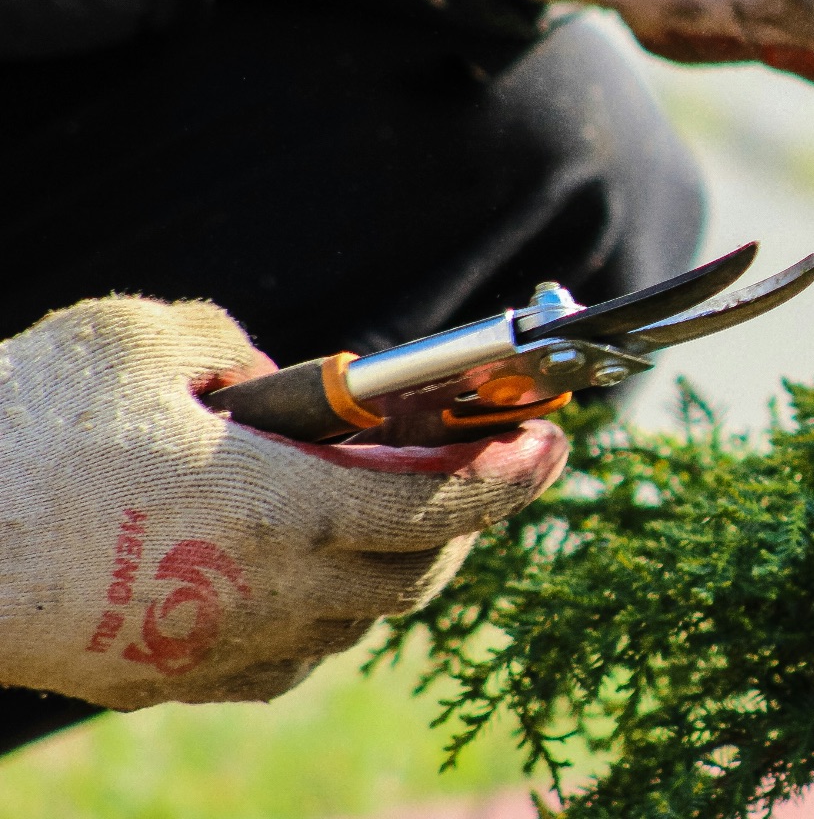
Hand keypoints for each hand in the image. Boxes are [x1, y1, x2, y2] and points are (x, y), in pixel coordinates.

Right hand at [0, 298, 567, 709]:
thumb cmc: (25, 428)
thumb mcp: (144, 338)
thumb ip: (240, 349)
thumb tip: (282, 380)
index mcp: (285, 509)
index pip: (442, 504)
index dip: (512, 475)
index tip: (555, 444)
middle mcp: (272, 594)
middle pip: (416, 575)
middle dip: (464, 524)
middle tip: (479, 473)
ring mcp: (219, 649)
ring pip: (354, 624)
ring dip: (391, 571)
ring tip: (394, 514)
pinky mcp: (166, 680)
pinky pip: (282, 657)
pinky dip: (319, 614)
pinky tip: (302, 574)